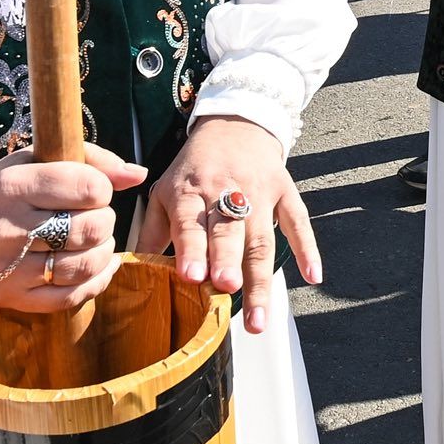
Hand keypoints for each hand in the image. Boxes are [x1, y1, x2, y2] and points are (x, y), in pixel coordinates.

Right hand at [0, 143, 145, 314]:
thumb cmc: (12, 183)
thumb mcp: (42, 157)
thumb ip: (94, 162)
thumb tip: (138, 175)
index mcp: (13, 187)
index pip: (87, 188)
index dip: (102, 189)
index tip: (93, 190)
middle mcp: (5, 230)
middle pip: (88, 230)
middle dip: (104, 221)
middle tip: (94, 217)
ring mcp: (6, 269)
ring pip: (83, 266)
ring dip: (102, 252)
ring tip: (94, 240)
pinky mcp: (9, 297)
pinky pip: (70, 297)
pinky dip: (95, 281)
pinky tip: (98, 265)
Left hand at [137, 116, 314, 334]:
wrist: (235, 124)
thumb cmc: (195, 168)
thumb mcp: (166, 191)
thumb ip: (154, 233)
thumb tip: (131, 275)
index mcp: (190, 192)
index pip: (190, 223)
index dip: (192, 249)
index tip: (191, 277)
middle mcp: (226, 192)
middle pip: (229, 232)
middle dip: (228, 261)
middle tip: (226, 289)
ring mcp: (259, 193)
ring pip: (262, 239)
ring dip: (261, 280)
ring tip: (258, 319)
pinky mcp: (285, 192)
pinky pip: (298, 222)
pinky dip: (308, 249)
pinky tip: (313, 276)